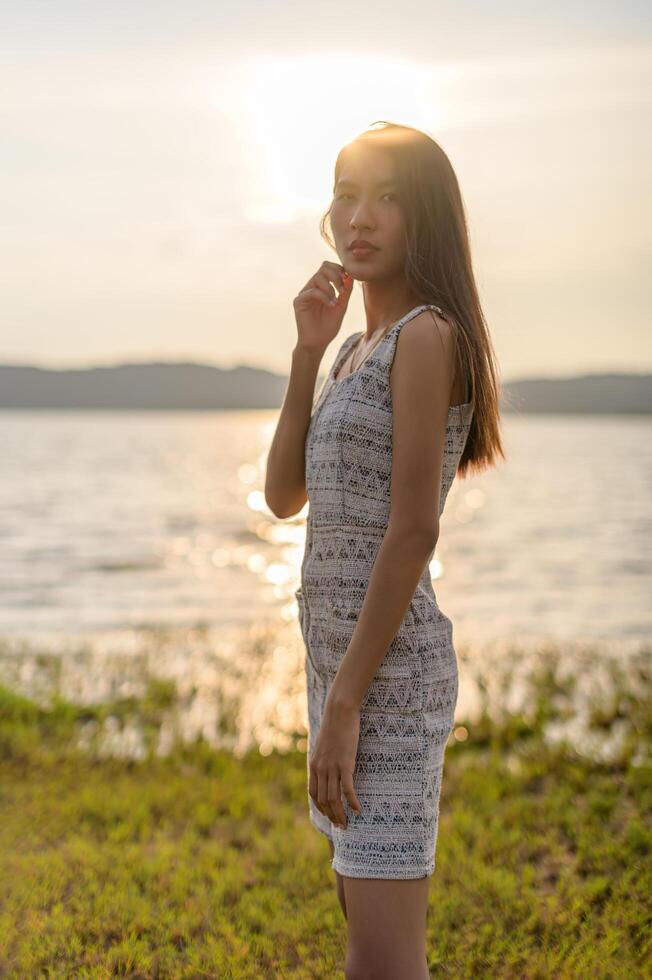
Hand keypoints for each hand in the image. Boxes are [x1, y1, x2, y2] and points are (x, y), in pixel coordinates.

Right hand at [293, 261, 352, 353]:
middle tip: (342, 289)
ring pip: (317, 277)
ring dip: (330, 287)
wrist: (318, 343)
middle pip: (323, 267)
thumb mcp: (341, 306)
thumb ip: (346, 291)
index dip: (339, 268)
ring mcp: (304, 293)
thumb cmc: (328, 327)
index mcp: (321, 287)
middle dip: (336, 275)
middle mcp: (312, 287)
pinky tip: (330, 305)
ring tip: (335, 301)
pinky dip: (324, 296)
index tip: (347, 279)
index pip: (328, 267)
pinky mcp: (299, 301)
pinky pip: (312, 291)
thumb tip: (351, 276)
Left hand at [309, 693, 362, 829]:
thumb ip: (324, 757)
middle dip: (331, 816)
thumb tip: (328, 765)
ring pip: (334, 798)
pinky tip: (357, 810)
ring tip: (347, 824)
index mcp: (314, 764)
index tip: (328, 816)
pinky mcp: (345, 764)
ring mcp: (332, 767)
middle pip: (324, 800)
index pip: (314, 793)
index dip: (320, 807)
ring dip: (340, 814)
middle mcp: (321, 768)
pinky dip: (351, 802)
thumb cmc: (334, 725)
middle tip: (341, 826)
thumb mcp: (324, 744)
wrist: (339, 711)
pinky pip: (347, 789)